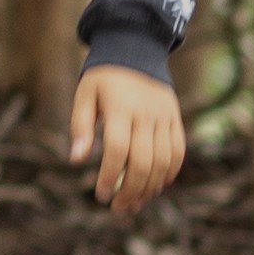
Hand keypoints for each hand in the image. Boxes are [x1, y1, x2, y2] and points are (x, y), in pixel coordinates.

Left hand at [70, 65, 185, 215]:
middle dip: (130, 191)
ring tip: (134, 203)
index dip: (109, 176)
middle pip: (143, 162)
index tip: (99, 195)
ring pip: (162, 162)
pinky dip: (169, 173)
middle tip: (118, 208)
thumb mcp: (85, 94)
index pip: (117, 150)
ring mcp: (164, 117)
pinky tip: (156, 187)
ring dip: (149, 188)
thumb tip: (76, 160)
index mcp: (120, 108)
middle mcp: (146, 114)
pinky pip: (177, 152)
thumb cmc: (104, 76)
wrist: (137, 47)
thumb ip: (80, 126)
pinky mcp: (175, 119)